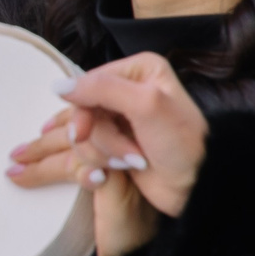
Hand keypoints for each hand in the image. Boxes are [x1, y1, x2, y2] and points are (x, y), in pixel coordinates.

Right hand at [7, 52, 204, 255]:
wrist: (196, 185)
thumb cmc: (182, 144)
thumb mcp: (145, 106)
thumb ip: (101, 89)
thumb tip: (58, 85)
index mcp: (139, 70)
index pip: (87, 83)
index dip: (84, 110)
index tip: (87, 132)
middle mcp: (128, 89)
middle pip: (82, 110)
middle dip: (102, 137)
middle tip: (129, 153)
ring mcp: (121, 118)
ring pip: (83, 133)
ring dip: (105, 152)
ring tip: (134, 160)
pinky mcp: (116, 142)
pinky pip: (88, 149)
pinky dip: (103, 161)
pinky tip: (126, 167)